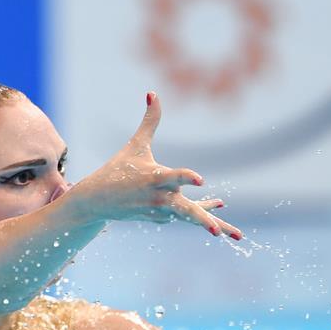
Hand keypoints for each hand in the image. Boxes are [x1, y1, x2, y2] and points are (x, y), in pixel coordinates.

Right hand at [71, 91, 242, 239]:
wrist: (98, 201)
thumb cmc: (118, 169)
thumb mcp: (135, 145)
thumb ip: (150, 121)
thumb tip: (153, 93)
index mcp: (154, 178)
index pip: (173, 177)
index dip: (186, 178)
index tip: (201, 180)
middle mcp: (159, 197)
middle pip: (183, 210)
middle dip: (201, 220)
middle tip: (216, 232)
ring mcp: (161, 211)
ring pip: (189, 218)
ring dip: (209, 224)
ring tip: (232, 236)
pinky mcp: (162, 218)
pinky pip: (187, 215)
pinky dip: (203, 214)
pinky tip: (220, 216)